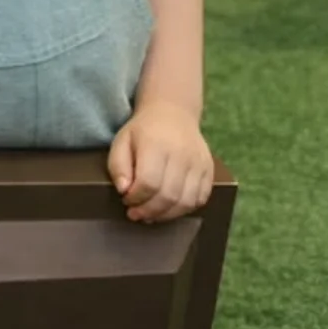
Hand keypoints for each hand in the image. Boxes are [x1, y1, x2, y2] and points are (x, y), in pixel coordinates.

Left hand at [107, 103, 213, 223]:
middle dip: (149, 211)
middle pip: (168, 195)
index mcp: (156, 145)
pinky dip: (184, 209)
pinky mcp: (209, 169)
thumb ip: (118, 166)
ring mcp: (199, 163)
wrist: (172, 113)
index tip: (126, 200)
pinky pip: (201, 199)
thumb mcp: (121, 141)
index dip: (136, 198)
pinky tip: (169, 208)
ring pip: (186, 201)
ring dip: (166, 215)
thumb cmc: (142, 131)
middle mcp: (182, 154)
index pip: (148, 182)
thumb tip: (123, 190)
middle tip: (136, 214)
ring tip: (151, 215)